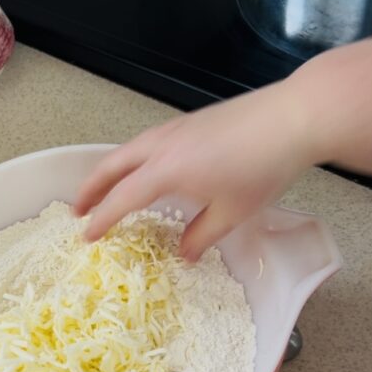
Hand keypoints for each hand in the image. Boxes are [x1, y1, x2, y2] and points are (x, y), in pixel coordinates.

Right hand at [73, 37, 371, 261]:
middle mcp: (161, 146)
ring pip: (128, 151)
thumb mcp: (233, 212)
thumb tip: (185, 254)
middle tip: (77, 209)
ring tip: (104, 189)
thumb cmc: (263, 167)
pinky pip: (146, 142)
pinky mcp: (190, 123)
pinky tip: (144, 170)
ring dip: (110, 171)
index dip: (102, 220)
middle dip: (90, 188)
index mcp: (165, 171)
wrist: (293, 118)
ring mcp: (175, 129)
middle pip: (112, 167)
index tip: (87, 237)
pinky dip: (132, 160)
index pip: (121, 199)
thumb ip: (202, 236)